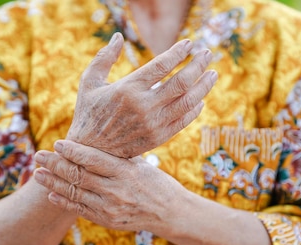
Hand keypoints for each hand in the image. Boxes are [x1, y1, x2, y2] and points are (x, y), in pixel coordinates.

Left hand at [33, 139, 187, 232]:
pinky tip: (51, 193)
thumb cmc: (153, 181)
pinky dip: (63, 201)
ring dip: (53, 182)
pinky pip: (79, 209)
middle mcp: (116, 190)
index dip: (72, 151)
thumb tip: (90, 136)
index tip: (57, 143)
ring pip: (74, 192)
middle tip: (38, 156)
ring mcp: (109, 207)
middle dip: (55, 164)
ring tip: (37, 174)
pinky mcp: (106, 220)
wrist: (167, 212)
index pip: (92, 159)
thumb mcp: (138, 163)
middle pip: (78, 175)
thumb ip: (115, 154)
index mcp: (125, 171)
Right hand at [68, 32, 216, 157]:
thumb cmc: (88, 113)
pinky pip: (183, 120)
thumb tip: (119, 36)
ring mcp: (152, 123)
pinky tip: (200, 99)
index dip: (178, 52)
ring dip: (203, 86)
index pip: (162, 65)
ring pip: (188, 101)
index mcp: (127, 88)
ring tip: (212, 74)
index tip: (189, 43)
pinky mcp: (157, 138)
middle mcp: (143, 106)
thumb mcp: (88, 82)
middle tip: (207, 53)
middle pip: (181, 82)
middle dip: (198, 65)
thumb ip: (104, 58)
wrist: (89, 152)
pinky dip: (195, 109)